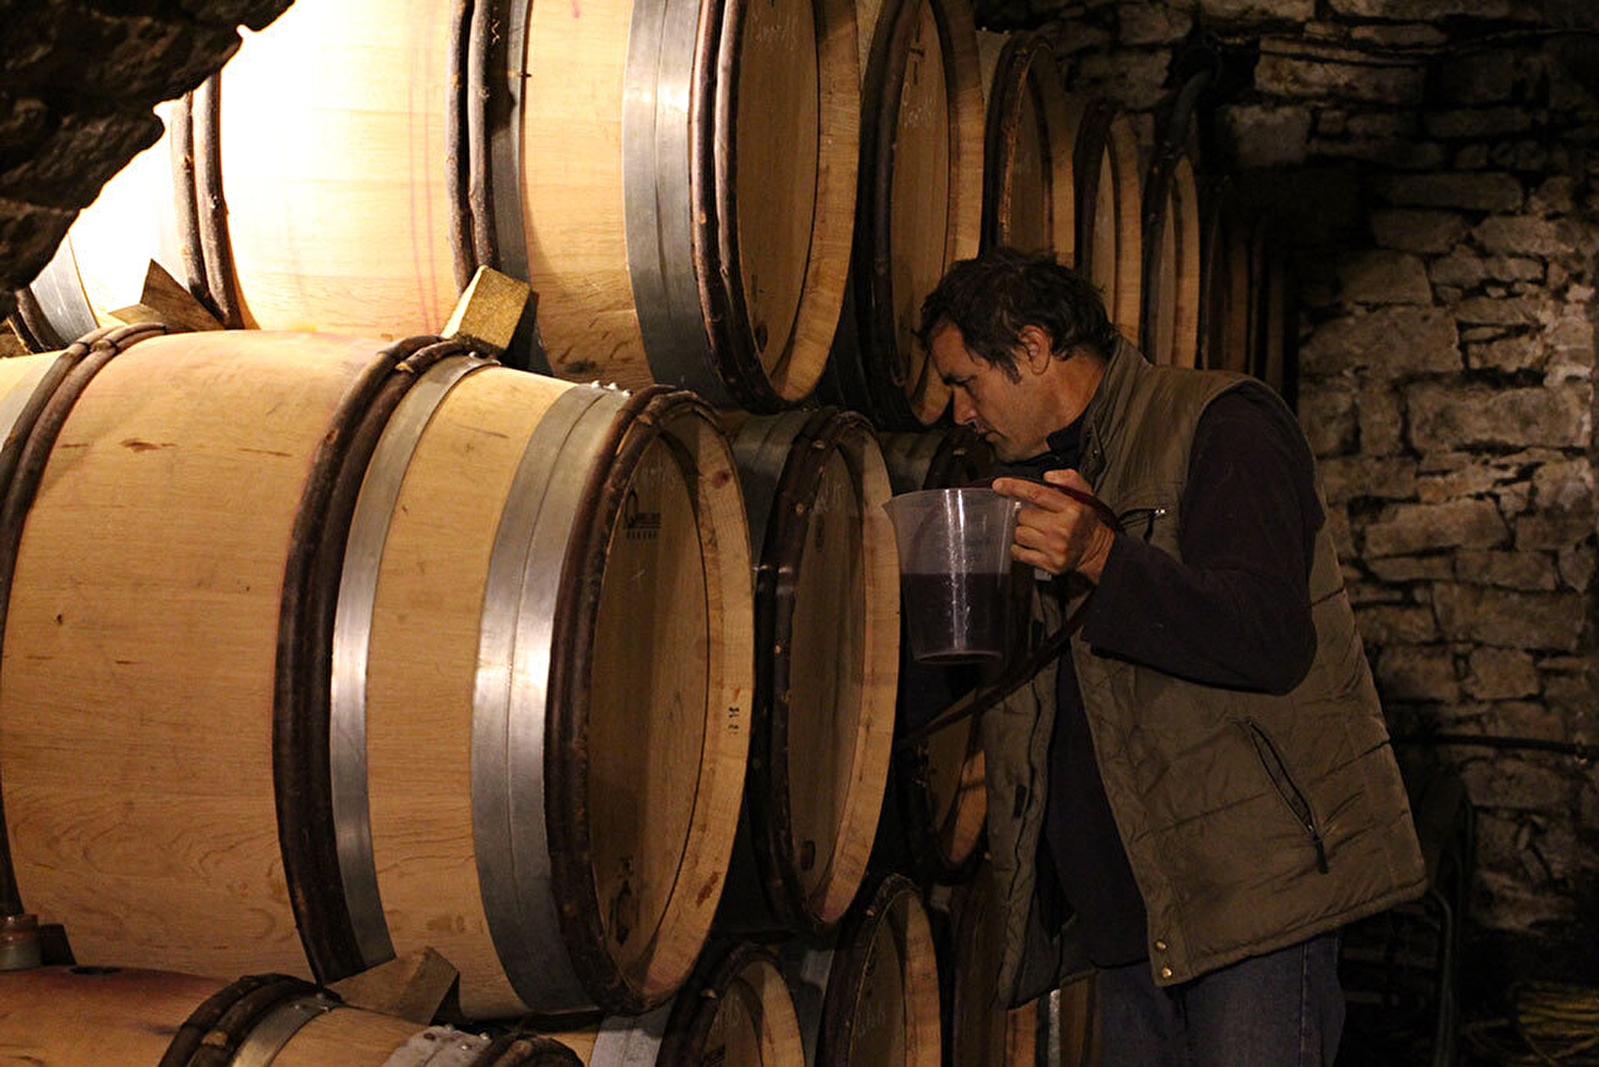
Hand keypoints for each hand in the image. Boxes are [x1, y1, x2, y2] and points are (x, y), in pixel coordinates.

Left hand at [991, 470, 1114, 580]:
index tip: (999, 485)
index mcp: (1071, 508)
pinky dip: (1019, 548)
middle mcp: (1062, 528)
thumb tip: (1047, 477)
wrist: (1095, 548)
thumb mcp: (1084, 493)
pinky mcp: (1049, 563)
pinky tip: (1031, 544)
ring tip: (1035, 530)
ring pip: (1019, 534)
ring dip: (1022, 531)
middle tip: (1035, 517)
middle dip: (1025, 514)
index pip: (1036, 494)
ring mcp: (1055, 548)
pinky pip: (1019, 553)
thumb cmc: (1085, 519)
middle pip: (1023, 516)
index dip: (1014, 487)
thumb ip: (1068, 478)